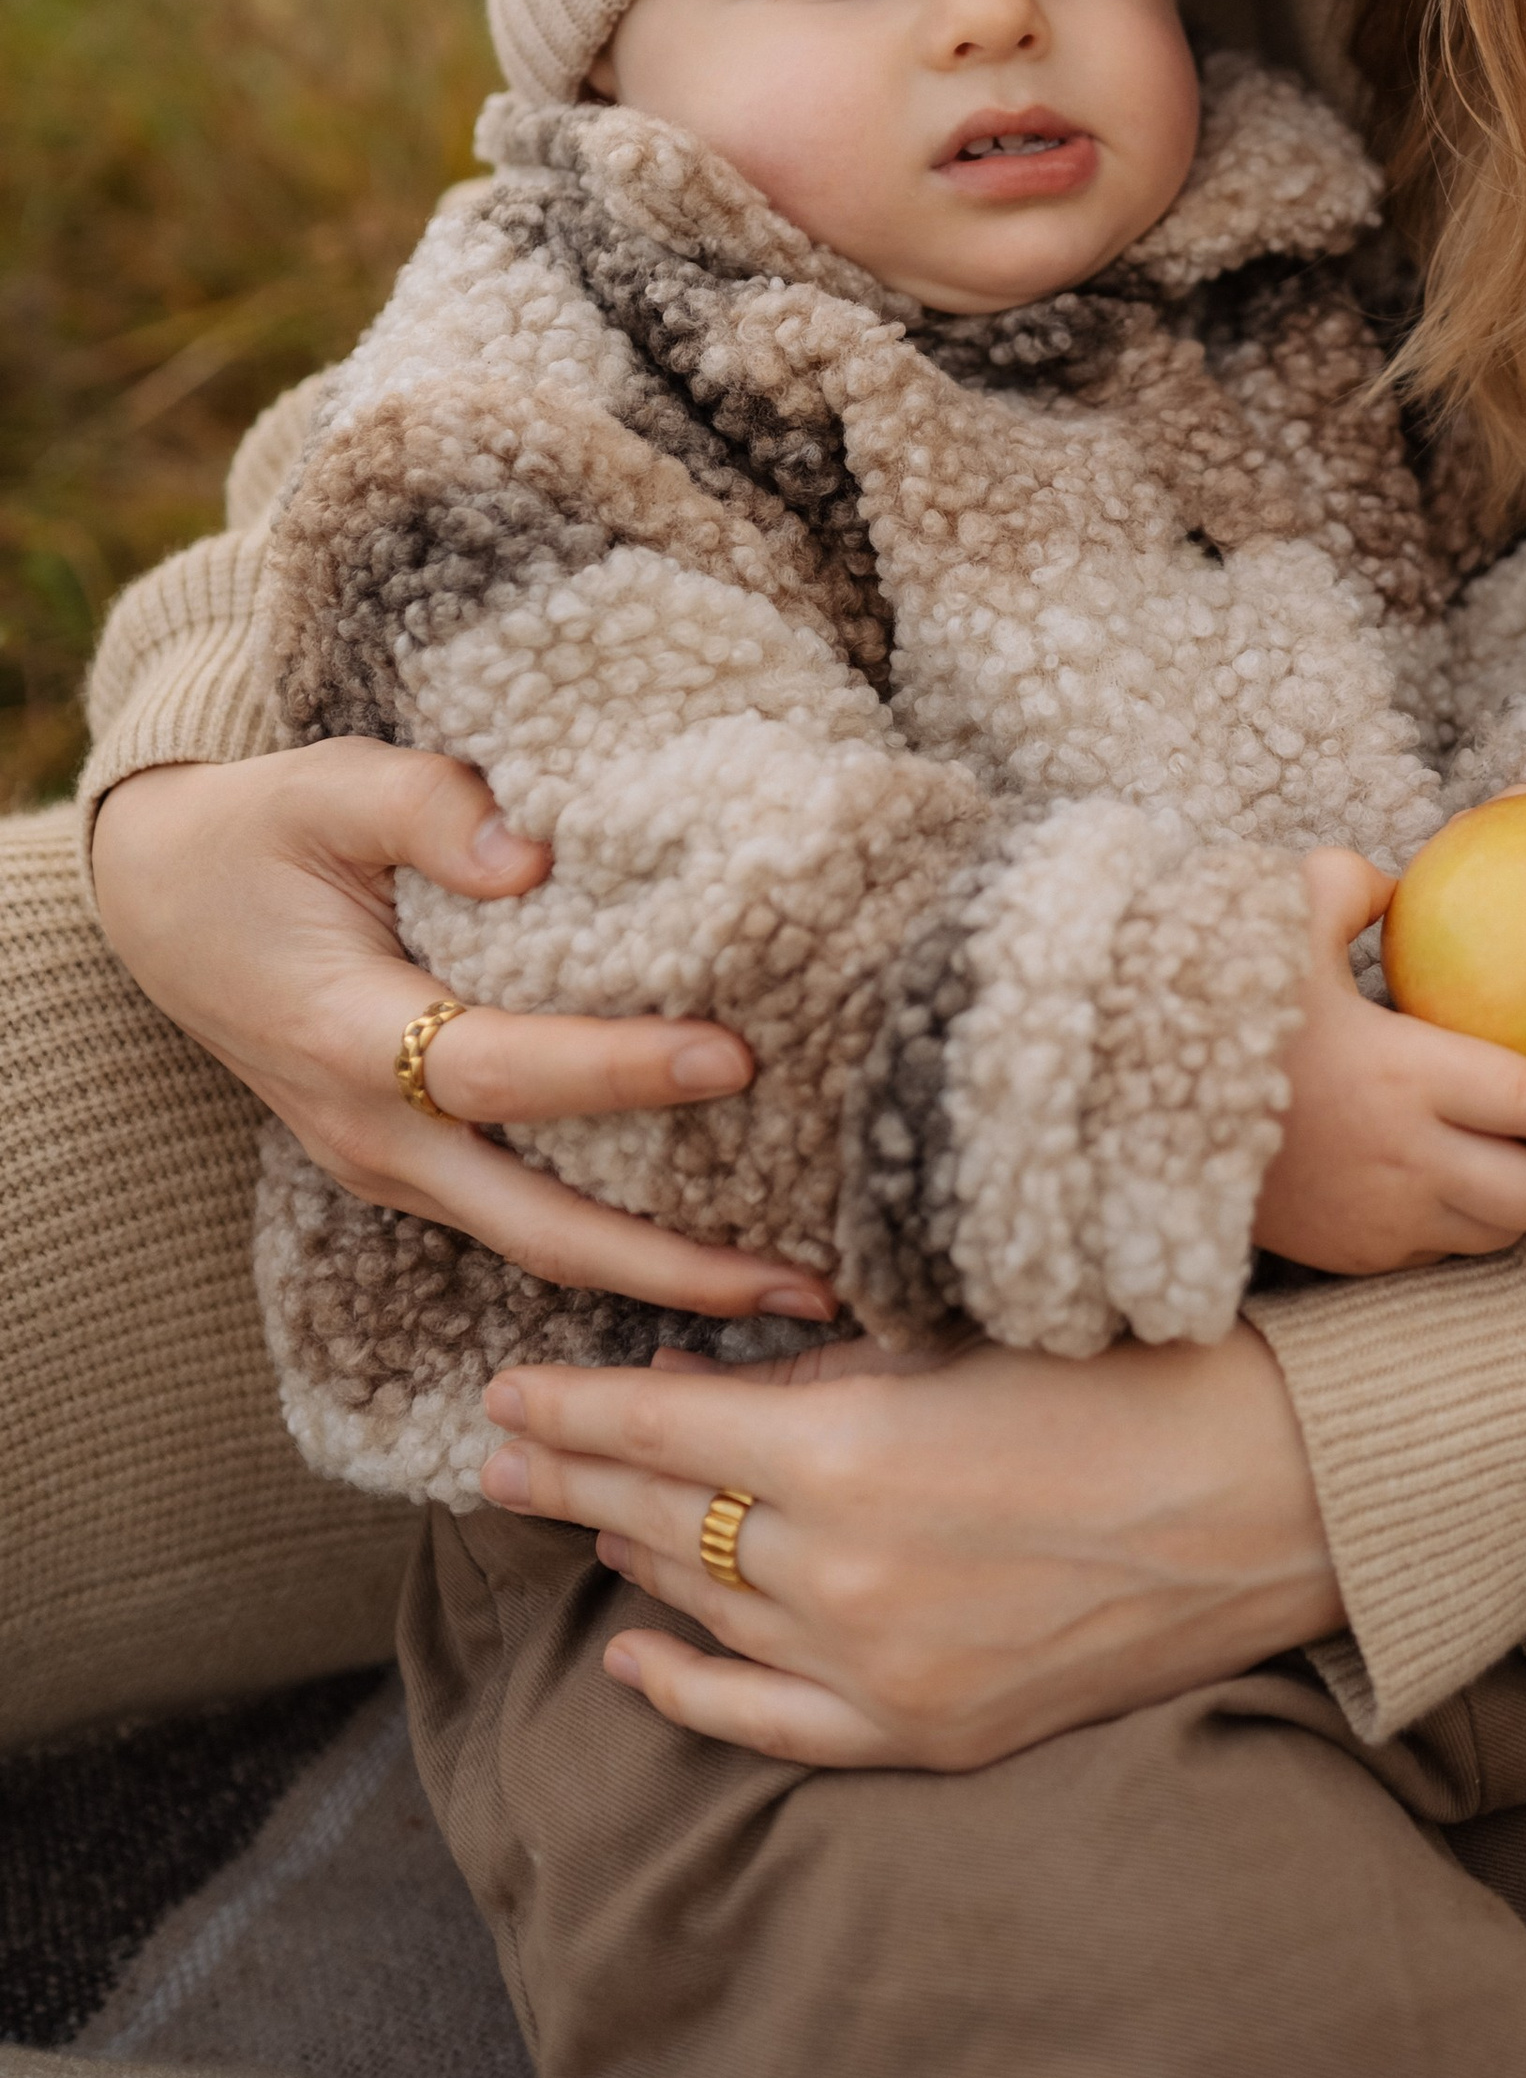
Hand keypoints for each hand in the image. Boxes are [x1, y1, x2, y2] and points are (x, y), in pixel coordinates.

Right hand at [91, 746, 833, 1320]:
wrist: (162, 900)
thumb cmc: (259, 830)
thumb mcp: (325, 786)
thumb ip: (427, 807)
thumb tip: (534, 855)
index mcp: (347, 1036)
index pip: (504, 1069)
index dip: (618, 1070)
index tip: (736, 1056)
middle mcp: (371, 1131)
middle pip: (540, 1226)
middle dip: (675, 1268)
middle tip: (812, 1285)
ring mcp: (390, 1165)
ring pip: (539, 1242)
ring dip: (662, 1277)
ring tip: (798, 1291)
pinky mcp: (414, 1165)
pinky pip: (524, 1218)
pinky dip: (618, 1246)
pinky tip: (716, 1248)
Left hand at [478, 1322, 1344, 1768]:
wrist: (1277, 1497)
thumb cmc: (1137, 1374)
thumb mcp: (966, 1337)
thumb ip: (834, 1362)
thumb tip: (725, 1373)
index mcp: (847, 1447)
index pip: (655, 1423)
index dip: (569, 1404)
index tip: (505, 1386)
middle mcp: (837, 1569)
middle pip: (660, 1516)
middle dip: (569, 1476)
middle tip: (496, 1450)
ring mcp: (876, 1665)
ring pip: (704, 1606)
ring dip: (630, 1554)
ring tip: (574, 1513)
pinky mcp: (925, 1730)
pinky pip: (766, 1719)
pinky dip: (688, 1684)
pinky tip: (634, 1651)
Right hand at [1252, 849, 1525, 1271]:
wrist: (1128, 1103)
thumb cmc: (1214, 1004)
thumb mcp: (1282, 920)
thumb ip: (1350, 887)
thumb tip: (1397, 880)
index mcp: (1408, 1072)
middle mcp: (1408, 1158)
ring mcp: (1381, 1219)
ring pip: (1498, 1238)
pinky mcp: (1352, 1255)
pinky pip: (1437, 1255)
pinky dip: (1464, 1229)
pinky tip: (1460, 1190)